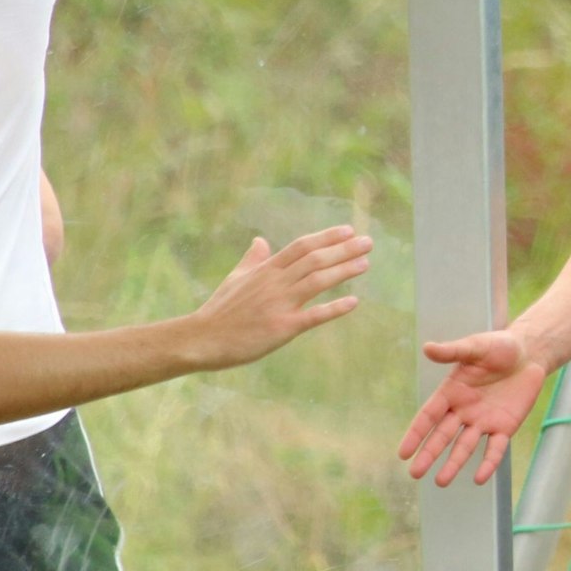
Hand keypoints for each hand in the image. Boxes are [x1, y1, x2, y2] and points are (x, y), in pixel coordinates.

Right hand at [186, 227, 370, 368]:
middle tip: (368, 242)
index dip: (326, 237)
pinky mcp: (282, 327)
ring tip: (365, 263)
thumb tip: (260, 240)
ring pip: (317, 281)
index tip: (348, 230)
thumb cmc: (219, 310)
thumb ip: (252, 259)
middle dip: (343, 249)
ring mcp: (280, 304)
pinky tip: (354, 302)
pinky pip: (314, 315)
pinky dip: (335, 308)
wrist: (202, 339)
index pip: (301, 246)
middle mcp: (275, 283)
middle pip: (314, 259)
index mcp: (265, 270)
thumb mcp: (235, 279)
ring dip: (344, 270)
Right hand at [399, 330, 546, 486]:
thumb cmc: (499, 346)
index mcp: (451, 392)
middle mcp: (464, 410)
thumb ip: (453, 351)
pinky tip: (479, 478)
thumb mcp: (475, 347)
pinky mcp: (504, 427)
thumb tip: (427, 348)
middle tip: (415, 473)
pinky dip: (488, 463)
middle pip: (443, 436)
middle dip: (429, 454)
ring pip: (465, 446)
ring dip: (453, 464)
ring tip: (441, 481)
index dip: (416, 434)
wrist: (529, 353)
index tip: (403, 453)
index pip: (428, 416)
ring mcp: (483, 421)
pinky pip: (495, 448)